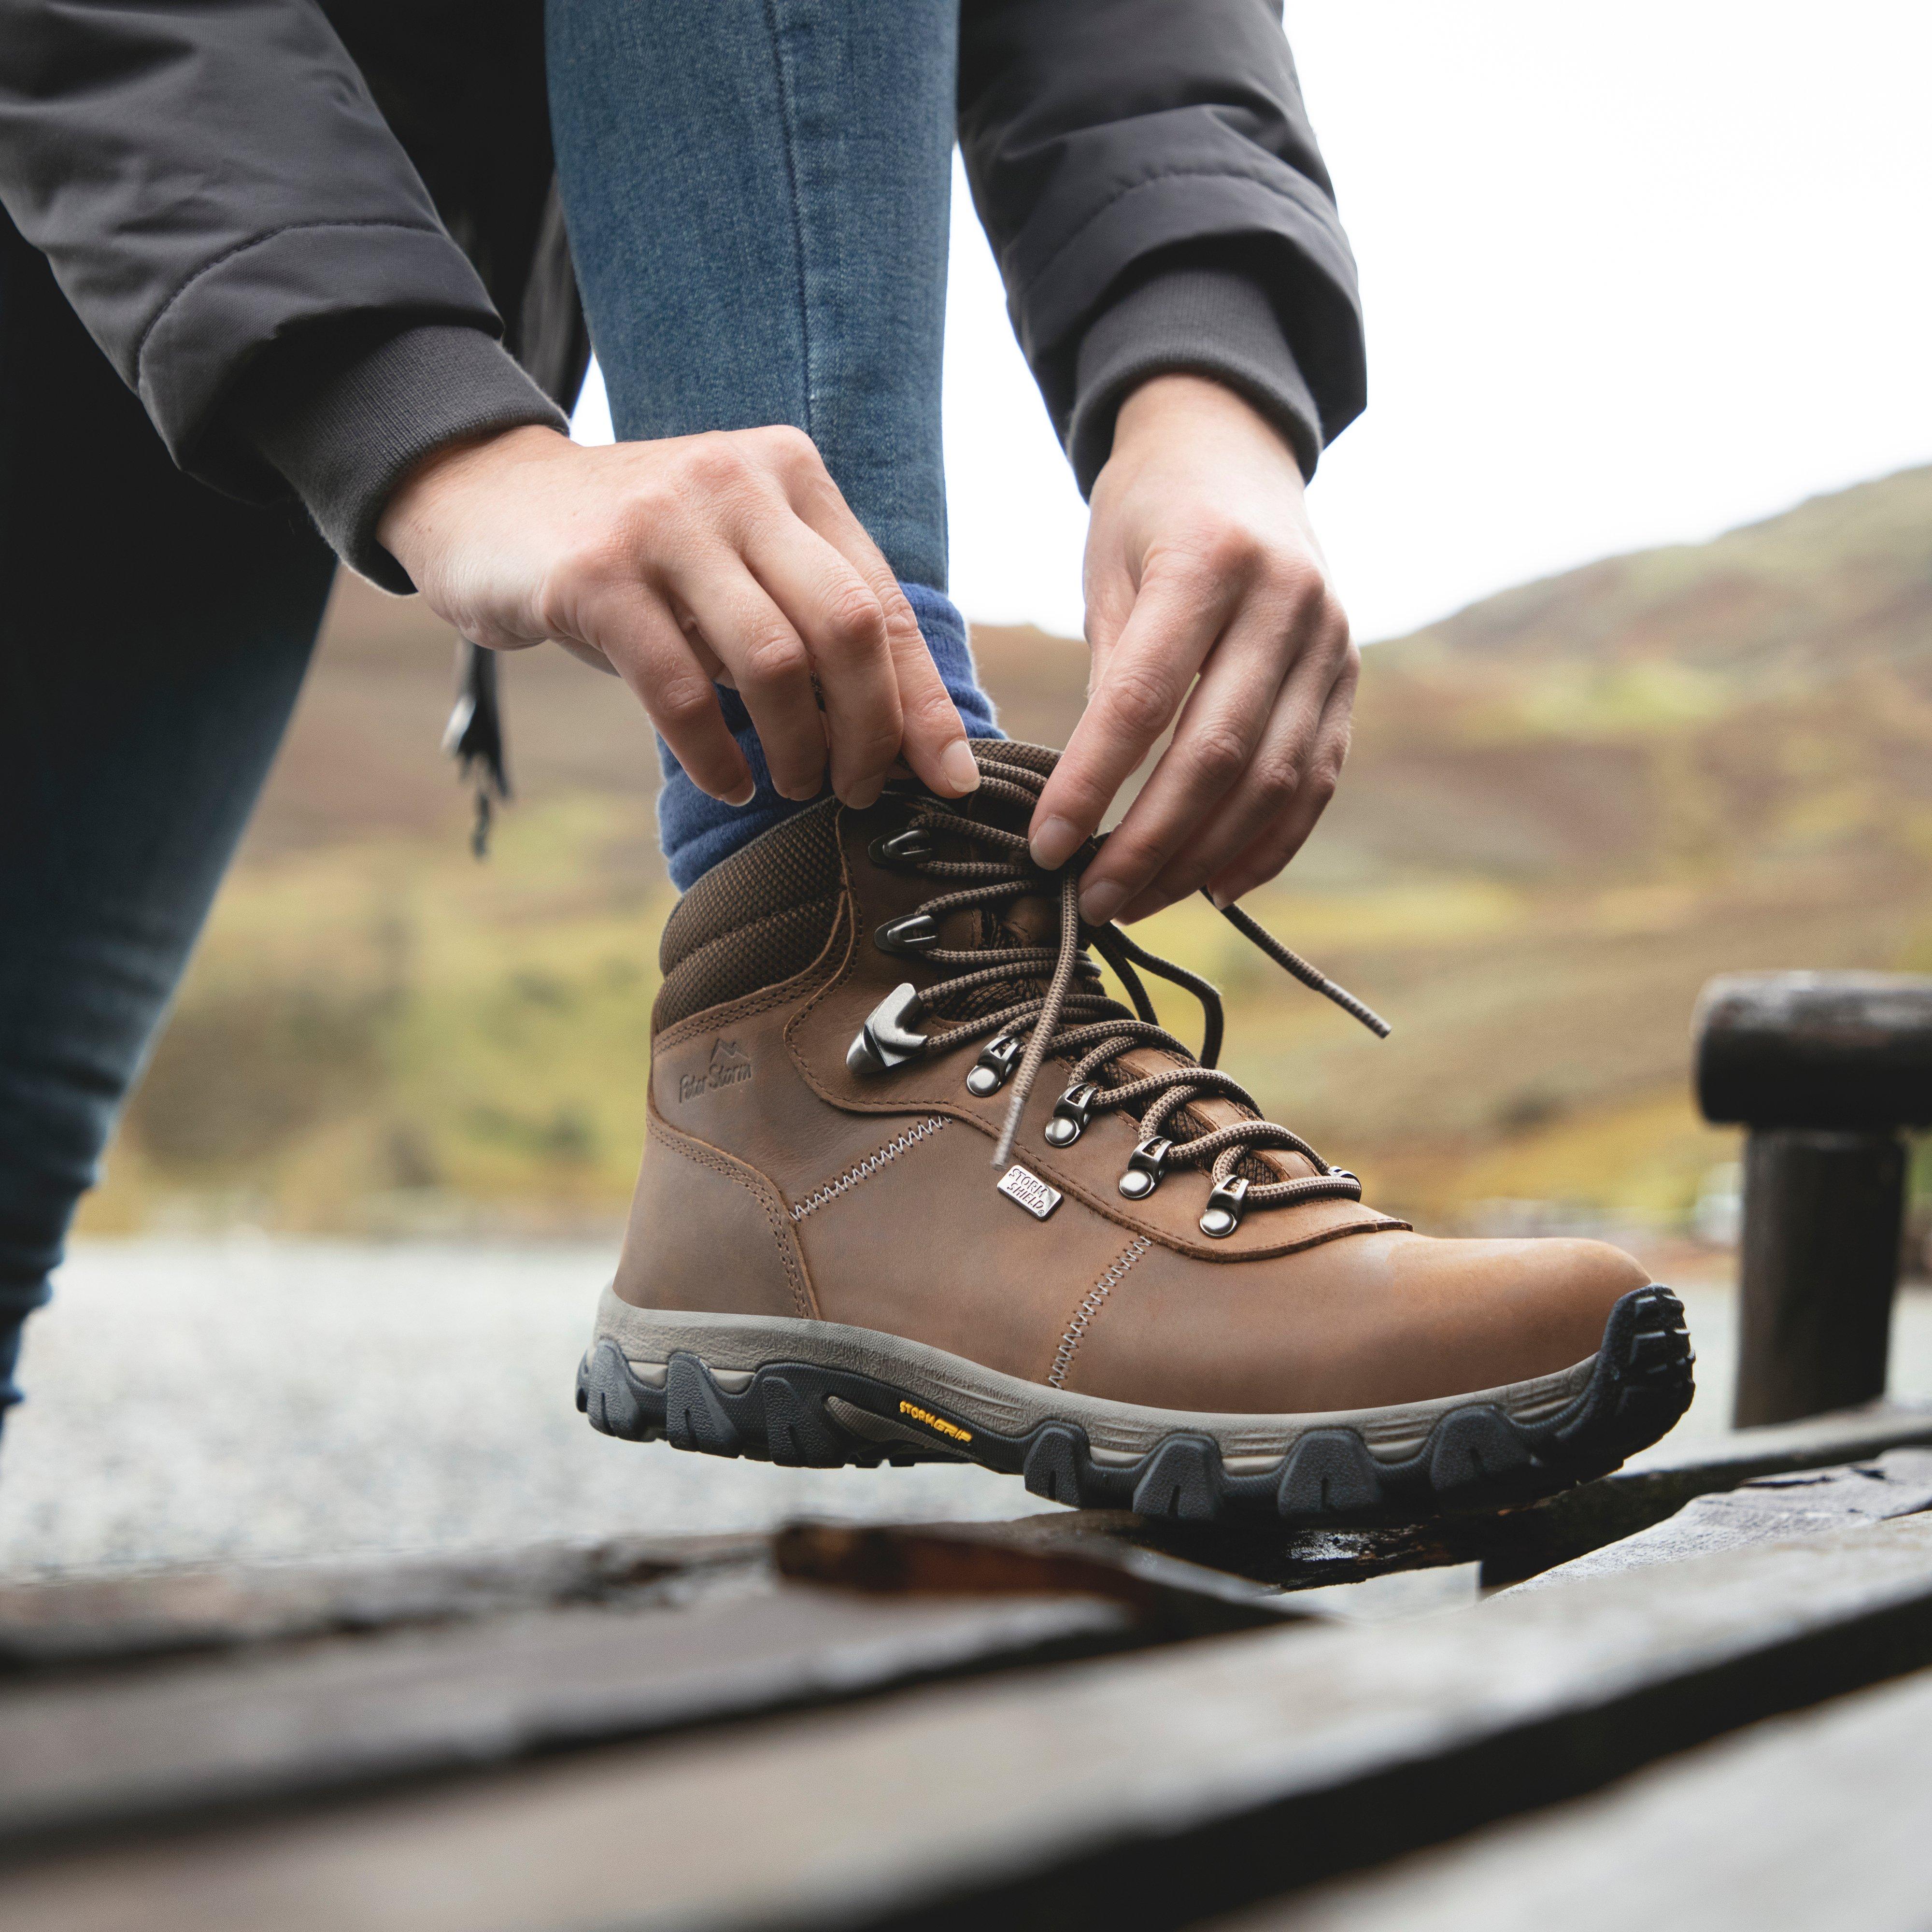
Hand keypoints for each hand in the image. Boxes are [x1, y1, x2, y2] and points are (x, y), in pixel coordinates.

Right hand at [378, 423, 980, 809]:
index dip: (921, 700)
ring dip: (796, 747)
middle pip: (846, 626)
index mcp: (790, 474)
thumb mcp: (735, 561)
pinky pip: (682, 689)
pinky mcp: (595, 574)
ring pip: (773, 661)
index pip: (884, 601)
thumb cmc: (637, 559)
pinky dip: (717, 755)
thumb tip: (907, 735)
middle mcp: (736, 482)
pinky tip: (728, 782)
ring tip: (791, 786)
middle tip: (857, 789)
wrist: (484, 500)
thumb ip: (809, 616)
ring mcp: (664, 523)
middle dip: (869, 730)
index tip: (948, 780)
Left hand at [1027, 374, 1356, 922]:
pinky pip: (1316, 780)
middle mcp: (1287, 601)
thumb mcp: (1110, 573)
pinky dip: (1269, 845)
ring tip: (1137, 902)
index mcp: (1210, 561)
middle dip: (1148, 843)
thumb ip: (1111, 675)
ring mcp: (1332, 642)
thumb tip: (1089, 800)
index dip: (1092, 784)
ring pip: (1273, 781)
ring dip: (1202, 859)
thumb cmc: (1148, 515)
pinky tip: (1216, 889)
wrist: (1236, 449)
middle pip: (1217, 754)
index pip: (1143, 700)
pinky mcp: (1350, 677)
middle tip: (1089, 902)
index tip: (1045, 847)